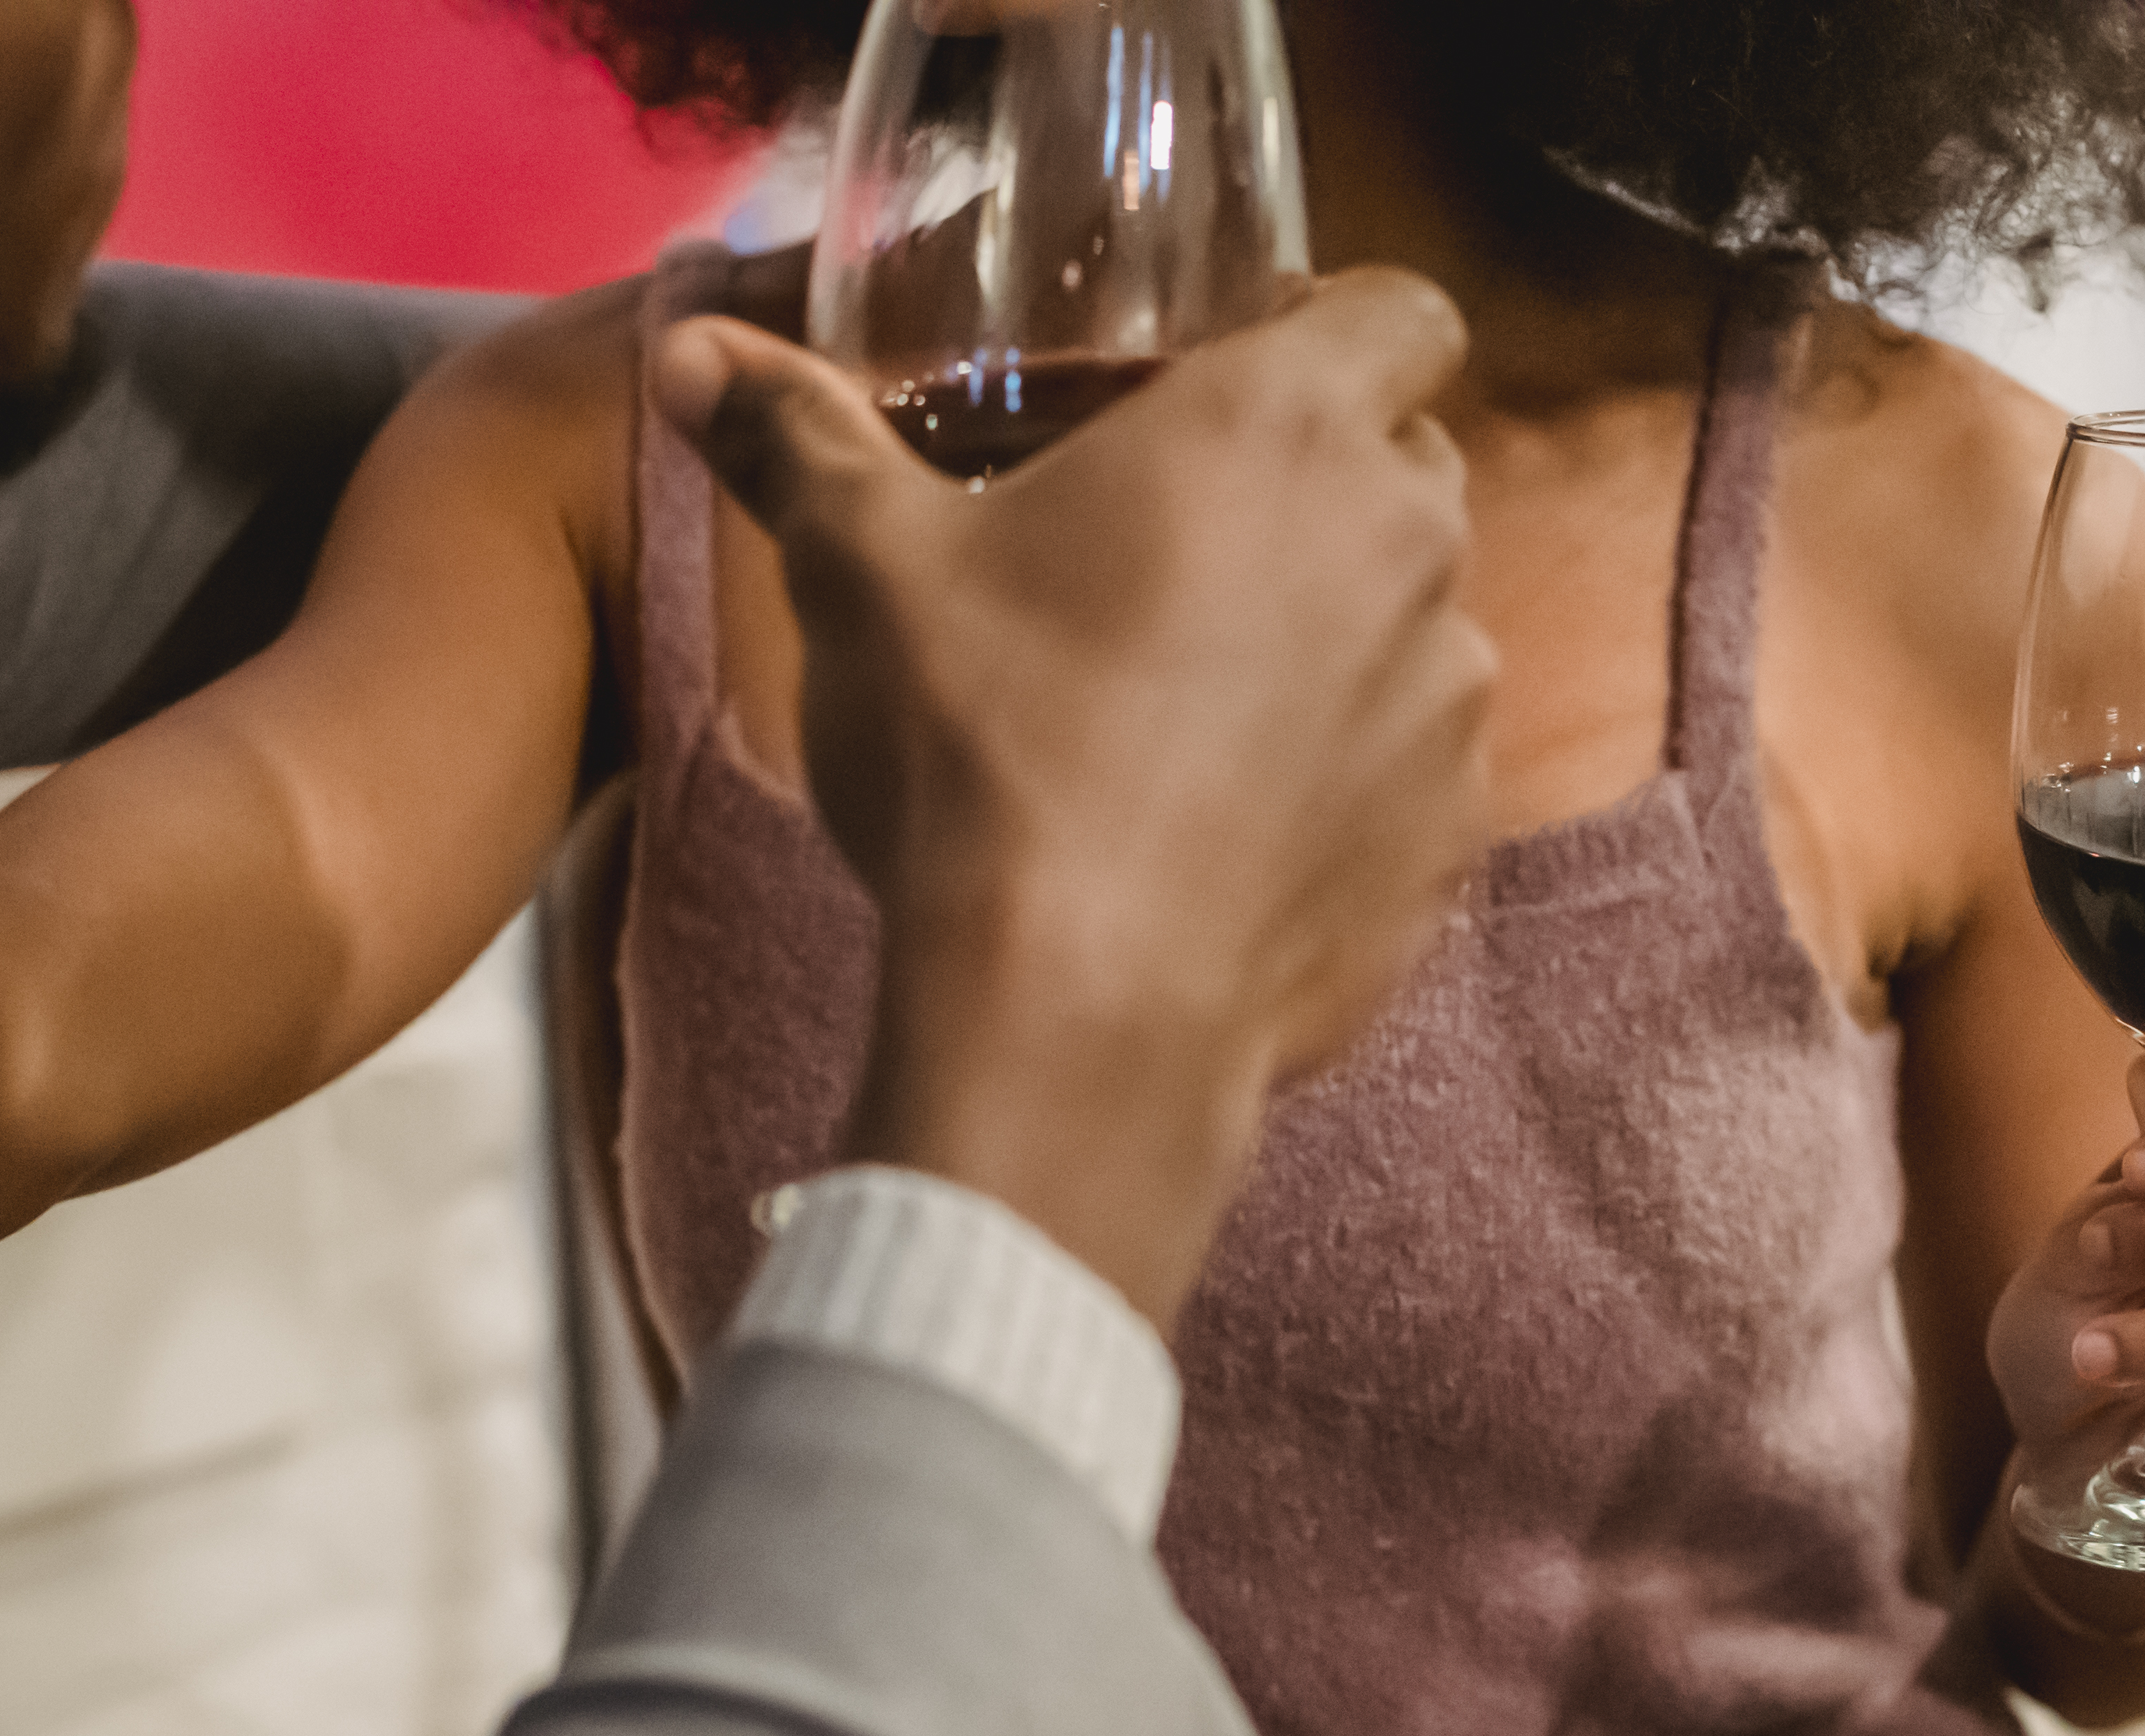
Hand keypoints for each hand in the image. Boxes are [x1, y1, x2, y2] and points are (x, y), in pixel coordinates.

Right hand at [653, 271, 1493, 1325]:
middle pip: (1403, 467)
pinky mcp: (1448, 848)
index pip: (1402, 311)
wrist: (1077, 1015)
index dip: (1335, 325)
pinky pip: (1410, 776)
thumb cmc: (984, 751)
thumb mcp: (859, 570)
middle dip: (1319, 485)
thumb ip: (796, 441)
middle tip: (1181, 539)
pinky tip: (1225, 824)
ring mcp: (1447, 709)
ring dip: (1332, 637)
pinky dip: (1345, 781)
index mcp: (1292, 430)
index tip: (1241, 374)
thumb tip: (696, 359)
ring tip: (1191, 699)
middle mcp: (1408, 550)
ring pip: (1413, 625)